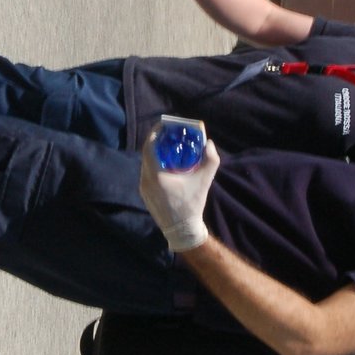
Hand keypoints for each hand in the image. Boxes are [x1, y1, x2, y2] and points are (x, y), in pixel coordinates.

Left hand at [139, 127, 219, 251]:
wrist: (182, 230)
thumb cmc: (192, 204)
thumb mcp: (205, 180)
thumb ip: (210, 159)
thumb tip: (208, 143)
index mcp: (155, 176)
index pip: (149, 147)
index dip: (154, 133)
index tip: (163, 125)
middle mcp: (145, 181)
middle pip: (147, 154)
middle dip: (157, 141)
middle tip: (168, 133)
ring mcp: (143, 188)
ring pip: (146, 164)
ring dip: (155, 153)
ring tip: (168, 146)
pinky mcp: (145, 194)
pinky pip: (147, 173)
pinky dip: (154, 164)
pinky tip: (166, 164)